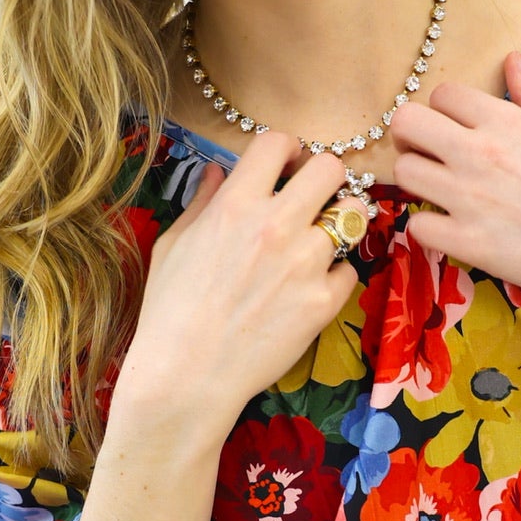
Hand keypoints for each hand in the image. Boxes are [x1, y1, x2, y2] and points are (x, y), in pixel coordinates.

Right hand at [115, 130, 363, 435]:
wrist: (186, 377)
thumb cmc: (169, 312)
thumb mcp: (173, 246)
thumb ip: (201, 202)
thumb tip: (215, 171)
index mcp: (235, 205)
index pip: (277, 142)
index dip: (285, 148)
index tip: (285, 163)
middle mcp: (276, 226)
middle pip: (331, 168)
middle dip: (323, 177)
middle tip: (313, 197)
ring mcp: (305, 264)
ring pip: (352, 218)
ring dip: (336, 226)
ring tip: (314, 245)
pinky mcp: (324, 302)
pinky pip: (349, 270)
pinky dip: (334, 276)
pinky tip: (309, 288)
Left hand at [390, 48, 520, 318]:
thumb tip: (510, 60)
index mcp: (505, 122)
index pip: (442, 94)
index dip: (447, 108)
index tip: (458, 124)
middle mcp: (478, 154)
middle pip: (406, 124)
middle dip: (413, 134)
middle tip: (430, 150)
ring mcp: (467, 200)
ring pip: (404, 172)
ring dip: (419, 177)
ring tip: (441, 189)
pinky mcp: (467, 243)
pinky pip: (416, 226)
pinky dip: (429, 226)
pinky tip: (450, 227)